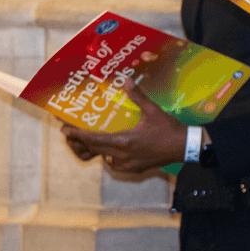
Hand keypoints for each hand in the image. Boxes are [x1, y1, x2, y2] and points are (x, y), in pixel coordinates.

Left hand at [62, 79, 185, 173]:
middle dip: (83, 140)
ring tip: (94, 139)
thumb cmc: (168, 130)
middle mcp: (123, 155)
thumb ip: (137, 96)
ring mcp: (128, 164)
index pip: (94, 139)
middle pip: (96, 149)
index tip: (65, 129)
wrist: (184, 147)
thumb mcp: (152, 110)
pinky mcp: (135, 169)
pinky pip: (115, 163)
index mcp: (124, 141)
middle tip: (73, 132)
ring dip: (98, 149)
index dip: (78, 134)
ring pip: (105, 157)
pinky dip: (111, 156)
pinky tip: (114, 149)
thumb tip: (126, 80)